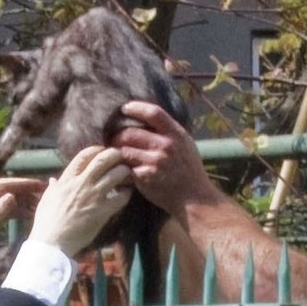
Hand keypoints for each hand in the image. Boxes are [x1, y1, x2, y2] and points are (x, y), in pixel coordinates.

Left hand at [0, 177, 44, 263]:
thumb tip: (13, 196)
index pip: (4, 184)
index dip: (22, 183)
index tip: (38, 184)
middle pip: (9, 190)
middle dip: (26, 191)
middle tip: (45, 193)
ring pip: (10, 199)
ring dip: (24, 201)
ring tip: (41, 203)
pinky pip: (7, 209)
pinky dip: (19, 211)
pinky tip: (31, 213)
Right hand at [30, 146, 131, 255]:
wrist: (52, 242)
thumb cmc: (46, 222)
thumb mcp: (46, 200)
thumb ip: (53, 187)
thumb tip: (53, 180)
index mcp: (67, 179)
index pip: (85, 155)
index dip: (97, 149)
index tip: (102, 151)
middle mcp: (82, 183)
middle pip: (104, 159)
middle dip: (116, 155)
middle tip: (121, 158)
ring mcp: (94, 196)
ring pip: (117, 174)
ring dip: (125, 172)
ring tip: (127, 175)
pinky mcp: (103, 211)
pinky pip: (122, 197)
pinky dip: (127, 194)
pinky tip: (126, 195)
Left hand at [111, 101, 222, 217]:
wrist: (194, 198)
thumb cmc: (189, 170)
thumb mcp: (186, 144)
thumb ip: (169, 132)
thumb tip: (148, 119)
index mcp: (176, 134)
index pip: (154, 113)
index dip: (136, 108)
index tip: (125, 108)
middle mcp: (166, 146)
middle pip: (131, 132)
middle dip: (117, 135)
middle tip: (112, 138)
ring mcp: (154, 162)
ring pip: (124, 150)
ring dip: (115, 151)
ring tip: (113, 154)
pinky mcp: (145, 177)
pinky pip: (124, 168)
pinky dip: (119, 169)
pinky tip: (118, 170)